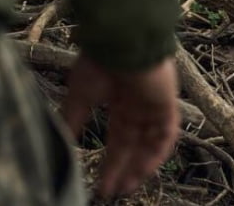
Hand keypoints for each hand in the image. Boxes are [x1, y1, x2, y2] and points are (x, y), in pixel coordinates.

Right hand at [61, 54, 178, 197]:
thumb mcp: (80, 95)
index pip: (118, 140)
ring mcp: (154, 106)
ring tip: (127, 187)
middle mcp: (139, 107)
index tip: (100, 186)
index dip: (110, 162)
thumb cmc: (100, 63)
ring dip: (141, 166)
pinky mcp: (167, 104)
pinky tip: (145, 169)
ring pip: (151, 143)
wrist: (121, 41)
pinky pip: (167, 134)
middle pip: (134, 145)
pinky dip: (158, 152)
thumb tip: (66, 142)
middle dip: (124, 169)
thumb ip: (75, 119)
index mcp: (120, 103)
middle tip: (113, 192)